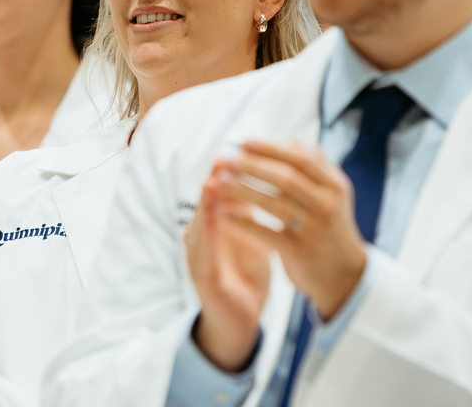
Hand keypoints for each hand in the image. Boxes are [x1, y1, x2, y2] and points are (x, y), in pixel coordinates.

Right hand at [186, 162, 271, 371]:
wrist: (238, 319)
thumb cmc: (245, 276)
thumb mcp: (254, 240)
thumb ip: (255, 213)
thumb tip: (271, 178)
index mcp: (217, 228)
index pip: (219, 196)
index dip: (227, 174)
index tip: (237, 153)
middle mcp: (203, 239)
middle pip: (204, 206)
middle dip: (212, 182)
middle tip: (220, 160)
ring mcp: (199, 258)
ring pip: (199, 226)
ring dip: (204, 206)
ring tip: (212, 184)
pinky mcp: (202, 278)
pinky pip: (203, 255)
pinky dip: (207, 238)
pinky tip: (212, 224)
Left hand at [217, 141, 367, 320]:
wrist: (346, 276)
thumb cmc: (332, 230)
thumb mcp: (333, 196)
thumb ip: (316, 168)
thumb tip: (293, 142)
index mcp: (333, 186)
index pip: (299, 159)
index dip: (270, 149)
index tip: (243, 142)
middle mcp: (326, 204)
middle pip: (284, 178)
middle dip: (251, 166)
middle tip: (225, 160)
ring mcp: (313, 229)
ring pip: (273, 203)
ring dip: (243, 190)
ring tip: (220, 182)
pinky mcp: (299, 252)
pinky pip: (265, 233)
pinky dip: (244, 222)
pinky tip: (225, 214)